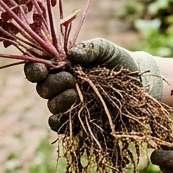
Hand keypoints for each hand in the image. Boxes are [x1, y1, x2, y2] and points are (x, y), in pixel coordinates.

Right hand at [24, 38, 162, 130]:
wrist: (138, 83)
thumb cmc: (118, 61)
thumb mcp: (105, 49)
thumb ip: (89, 47)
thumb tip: (71, 55)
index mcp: (61, 66)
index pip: (37, 68)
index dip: (33, 69)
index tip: (41, 69)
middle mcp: (60, 85)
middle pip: (42, 88)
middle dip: (53, 84)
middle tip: (72, 79)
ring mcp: (68, 104)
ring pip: (51, 106)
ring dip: (60, 101)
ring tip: (76, 94)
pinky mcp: (77, 121)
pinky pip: (60, 125)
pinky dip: (60, 123)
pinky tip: (69, 115)